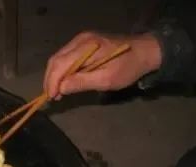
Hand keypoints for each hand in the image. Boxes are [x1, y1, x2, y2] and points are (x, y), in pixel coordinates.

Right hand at [43, 31, 161, 98]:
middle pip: (55, 60)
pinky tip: (64, 82)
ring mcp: (81, 39)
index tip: (52, 97)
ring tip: (57, 92)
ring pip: (58, 58)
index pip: (59, 64)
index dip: (52, 82)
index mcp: (86, 47)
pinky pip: (65, 57)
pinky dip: (61, 70)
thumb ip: (81, 82)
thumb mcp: (106, 79)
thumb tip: (61, 88)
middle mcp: (80, 40)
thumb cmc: (128, 67)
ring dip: (54, 76)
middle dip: (50, 80)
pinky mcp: (83, 43)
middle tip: (52, 97)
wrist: (145, 51)